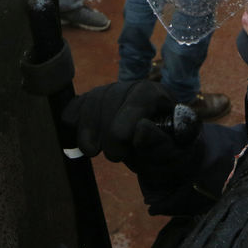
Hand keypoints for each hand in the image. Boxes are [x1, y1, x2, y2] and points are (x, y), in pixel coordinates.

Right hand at [62, 81, 209, 214]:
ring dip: (87, 129)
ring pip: (90, 101)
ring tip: (93, 151)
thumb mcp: (174, 156)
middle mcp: (133, 87)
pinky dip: (73, 123)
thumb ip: (160, 143)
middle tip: (114, 157)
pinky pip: (75, 106)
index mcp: (157, 94)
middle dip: (105, 131)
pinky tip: (82, 140)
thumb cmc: (171, 156)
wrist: (160, 161)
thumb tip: (141, 128)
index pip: (137, 99)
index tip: (118, 154)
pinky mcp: (94, 104)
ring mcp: (111, 93)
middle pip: (108, 99)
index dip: (122, 126)